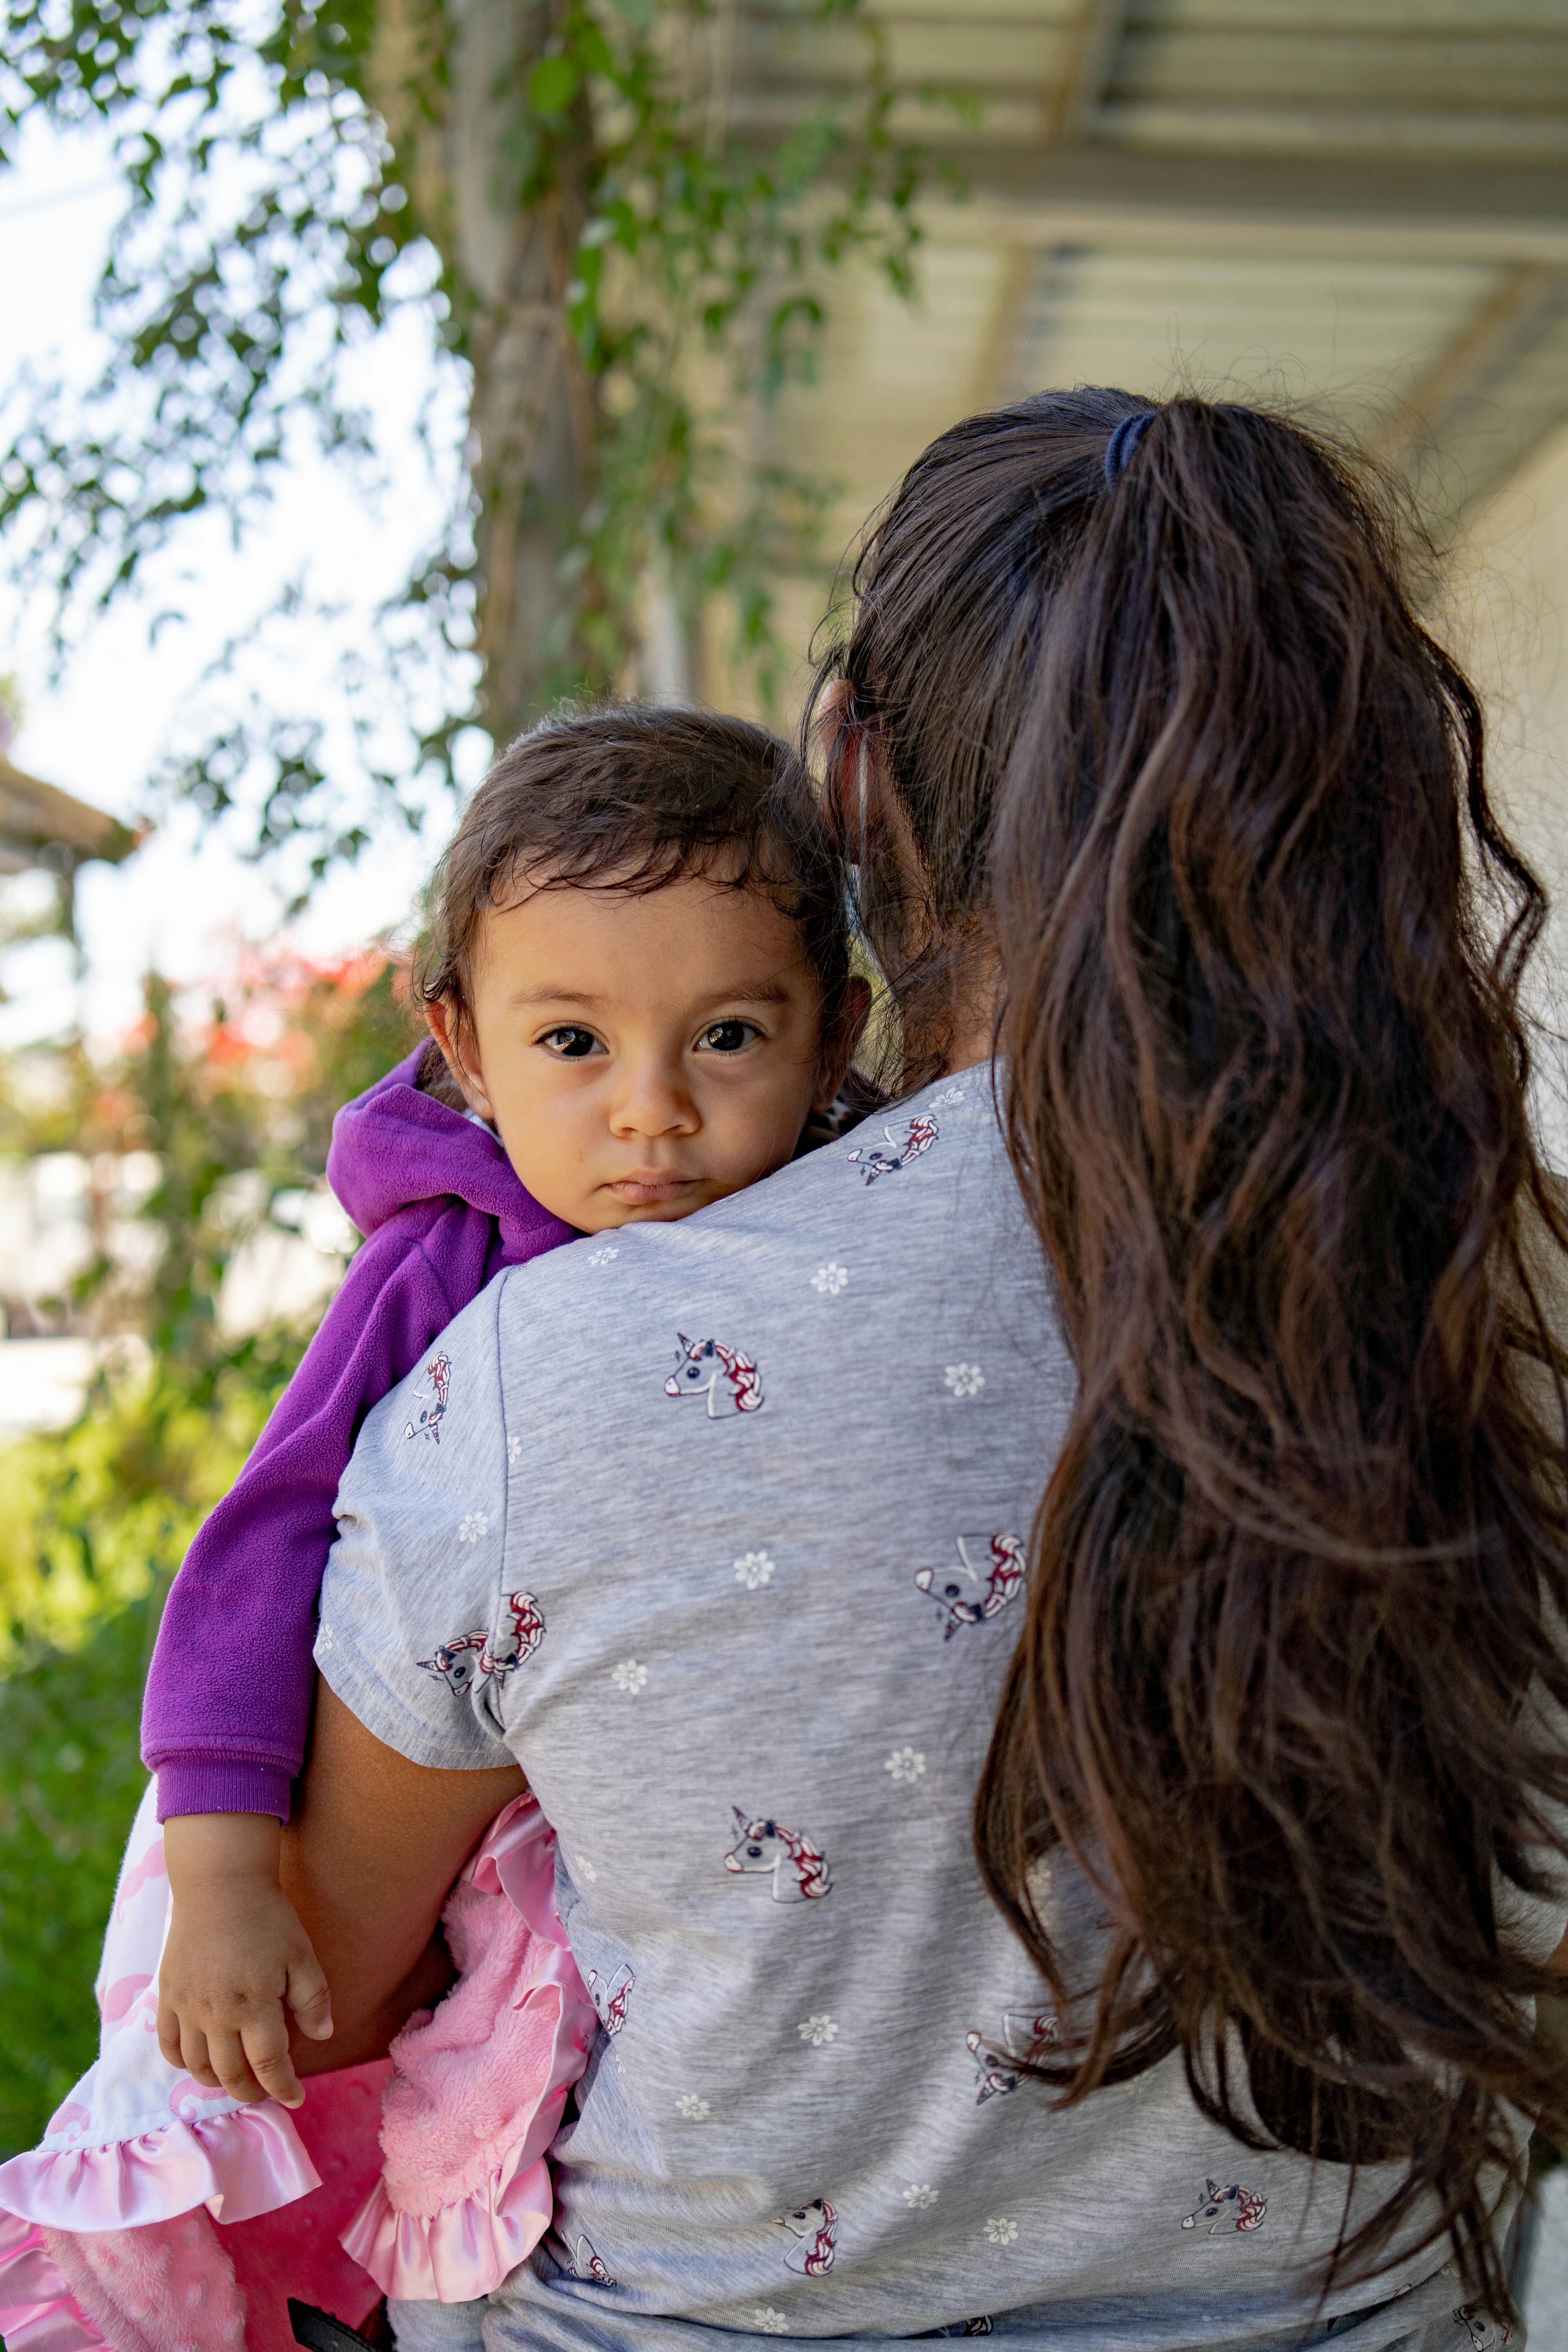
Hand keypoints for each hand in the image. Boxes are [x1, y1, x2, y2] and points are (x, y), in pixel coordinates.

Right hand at [158, 1812, 333, 2106]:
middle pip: (231, 2074)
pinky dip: (182, 2062)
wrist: (219, 1884)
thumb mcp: (301, 1955)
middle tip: (265, 2092)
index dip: (284, 2088)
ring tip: (235, 2080)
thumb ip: (313, 1999)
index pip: (269, 2066)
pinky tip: (198, 2061)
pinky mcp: (168, 1995)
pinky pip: (168, 2045)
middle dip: (251, 2092)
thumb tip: (323, 2037)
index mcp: (255, 2007)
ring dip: (217, 2082)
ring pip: (197, 2067)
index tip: (296, 2099)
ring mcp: (187, 2007)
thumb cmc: (268, 1918)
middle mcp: (217, 2016)